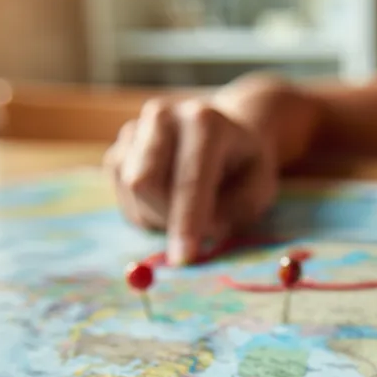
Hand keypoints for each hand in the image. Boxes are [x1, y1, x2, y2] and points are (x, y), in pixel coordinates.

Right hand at [104, 95, 277, 263]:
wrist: (219, 132)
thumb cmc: (243, 164)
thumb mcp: (259, 188)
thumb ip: (235, 212)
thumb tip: (203, 232)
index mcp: (205, 122)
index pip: (190, 179)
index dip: (186, 222)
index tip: (184, 259)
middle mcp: (163, 118)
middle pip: (144, 183)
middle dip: (166, 220)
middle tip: (193, 237)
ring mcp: (133, 131)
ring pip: (130, 194)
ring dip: (158, 218)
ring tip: (187, 207)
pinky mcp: (117, 150)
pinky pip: (121, 198)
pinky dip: (145, 213)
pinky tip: (167, 200)